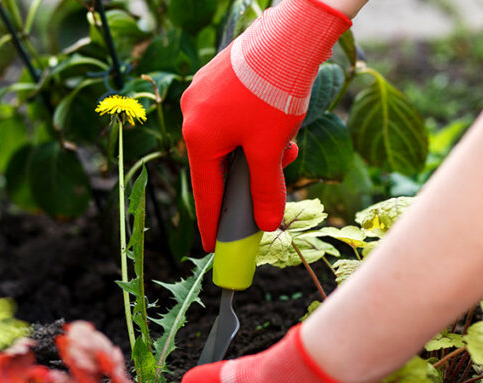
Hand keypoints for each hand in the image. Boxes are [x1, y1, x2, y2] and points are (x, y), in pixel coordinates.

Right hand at [181, 0, 350, 250]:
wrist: (289, 36)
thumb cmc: (274, 92)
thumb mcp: (271, 150)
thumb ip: (266, 190)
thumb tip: (267, 224)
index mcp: (197, 136)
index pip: (205, 192)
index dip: (213, 222)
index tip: (213, 246)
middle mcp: (193, 114)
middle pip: (219, 165)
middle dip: (249, 179)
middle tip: (269, 192)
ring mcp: (203, 94)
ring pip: (230, 141)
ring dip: (259, 152)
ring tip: (287, 146)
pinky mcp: (218, 79)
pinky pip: (233, 118)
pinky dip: (256, 130)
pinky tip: (281, 124)